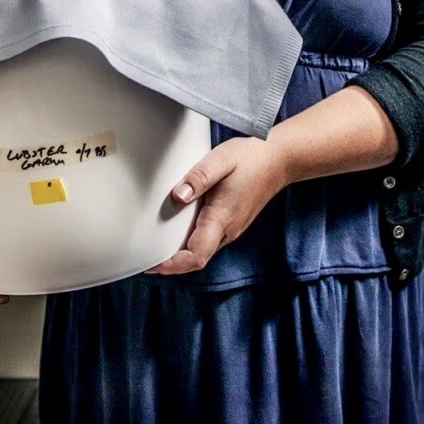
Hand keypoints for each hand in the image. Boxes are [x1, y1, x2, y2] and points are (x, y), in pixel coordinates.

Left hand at [144, 136, 289, 276]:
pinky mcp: (233, 222)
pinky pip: (209, 240)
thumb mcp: (222, 160)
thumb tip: (177, 196)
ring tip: (156, 244)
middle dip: (171, 262)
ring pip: (203, 250)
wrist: (280, 159)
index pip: (196, 256)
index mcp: (222, 217)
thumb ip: (198, 178)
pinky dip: (191, 242)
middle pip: (196, 257)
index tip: (151, 265)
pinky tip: (178, 229)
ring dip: (180, 253)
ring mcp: (232, 228)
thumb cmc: (251, 157)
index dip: (172, 265)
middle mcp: (228, 230)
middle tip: (144, 257)